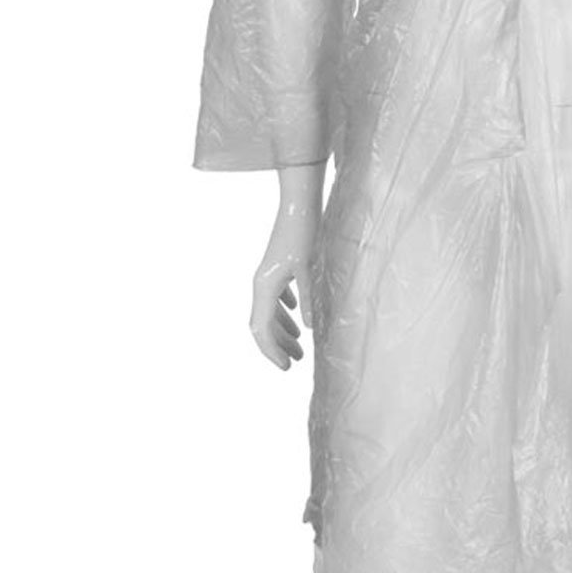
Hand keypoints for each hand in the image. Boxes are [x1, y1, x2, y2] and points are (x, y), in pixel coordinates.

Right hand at [250, 166, 322, 369]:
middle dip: (277, 345)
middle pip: (262, 324)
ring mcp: (267, 275)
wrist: (300, 206)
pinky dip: (284, 313)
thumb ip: (309, 299)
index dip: (271, 352)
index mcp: (264, 287)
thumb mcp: (310, 269)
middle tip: (295, 362)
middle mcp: (261, 283)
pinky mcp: (277, 268)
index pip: (261, 329)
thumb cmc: (305, 235)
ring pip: (269, 312)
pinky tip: (298, 317)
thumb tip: (310, 328)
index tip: (286, 367)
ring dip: (282, 330)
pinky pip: (275, 298)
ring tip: (300, 346)